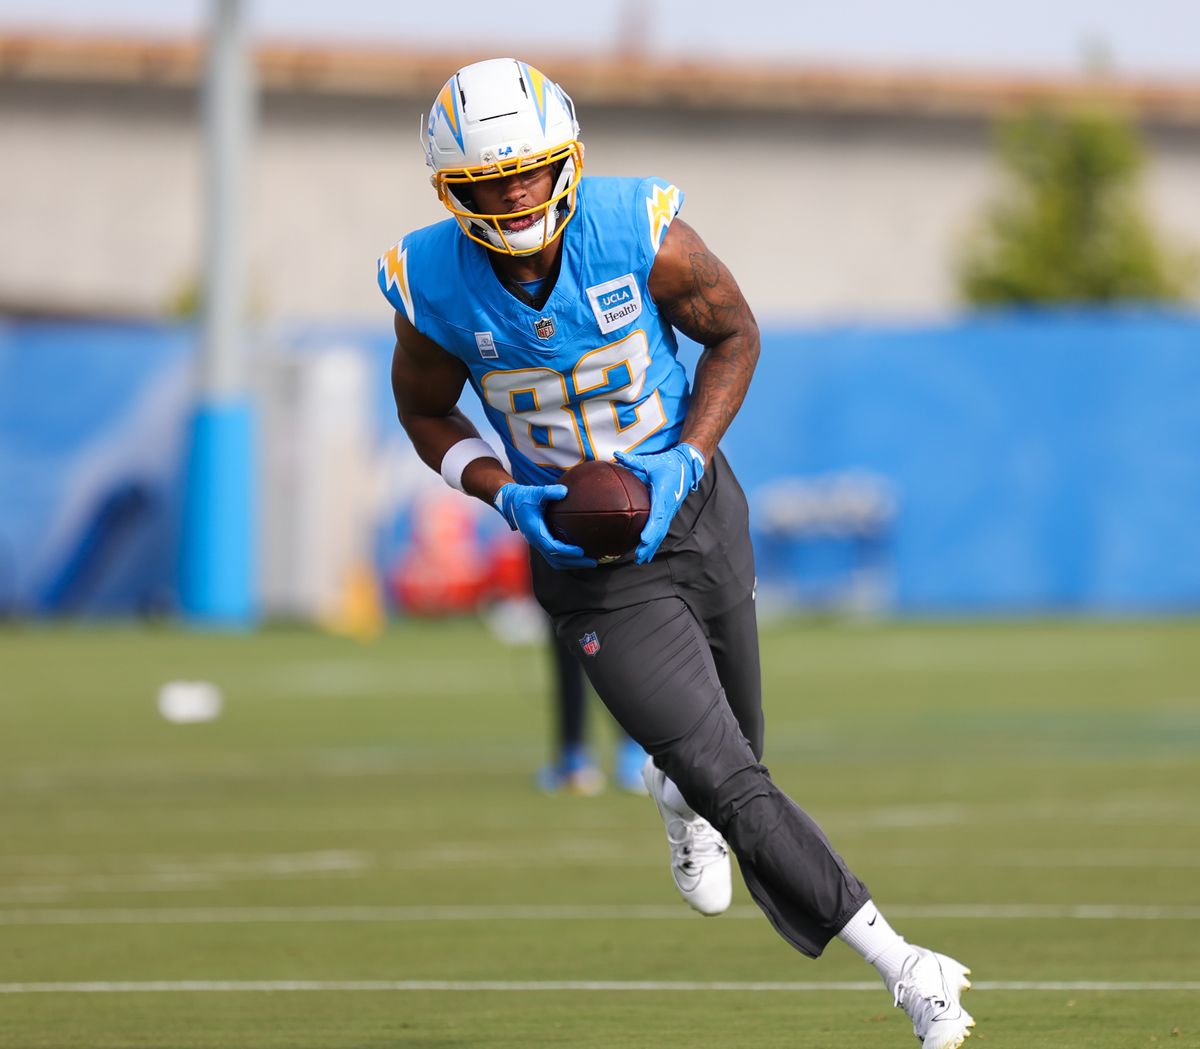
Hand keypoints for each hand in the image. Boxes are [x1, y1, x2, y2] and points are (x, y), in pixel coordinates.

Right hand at [493, 483, 597, 569]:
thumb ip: (549, 492)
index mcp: (535, 532)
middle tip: (593, 562)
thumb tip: (565, 491)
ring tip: (590, 562)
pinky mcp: (542, 542)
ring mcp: (539, 544)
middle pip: (557, 560)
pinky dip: (568, 559)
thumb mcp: (535, 492)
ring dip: (572, 563)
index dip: (567, 551)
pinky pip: (555, 556)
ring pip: (556, 561)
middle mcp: (537, 541)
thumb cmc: (524, 497)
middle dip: (575, 563)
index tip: (581, 551)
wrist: (510, 503)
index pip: (553, 548)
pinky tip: (580, 556)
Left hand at [614, 443, 705, 563]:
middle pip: (659, 531)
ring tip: (641, 560)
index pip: (657, 515)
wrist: (687, 466)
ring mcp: (669, 512)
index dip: (650, 529)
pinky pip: (661, 530)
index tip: (643, 540)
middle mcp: (668, 507)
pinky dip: (654, 542)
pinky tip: (646, 552)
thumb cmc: (667, 464)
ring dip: (652, 548)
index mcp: (663, 496)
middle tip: (639, 558)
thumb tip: (615, 455)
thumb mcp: (650, 462)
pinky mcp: (668, 514)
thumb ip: (632, 461)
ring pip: (661, 533)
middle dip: (649, 546)